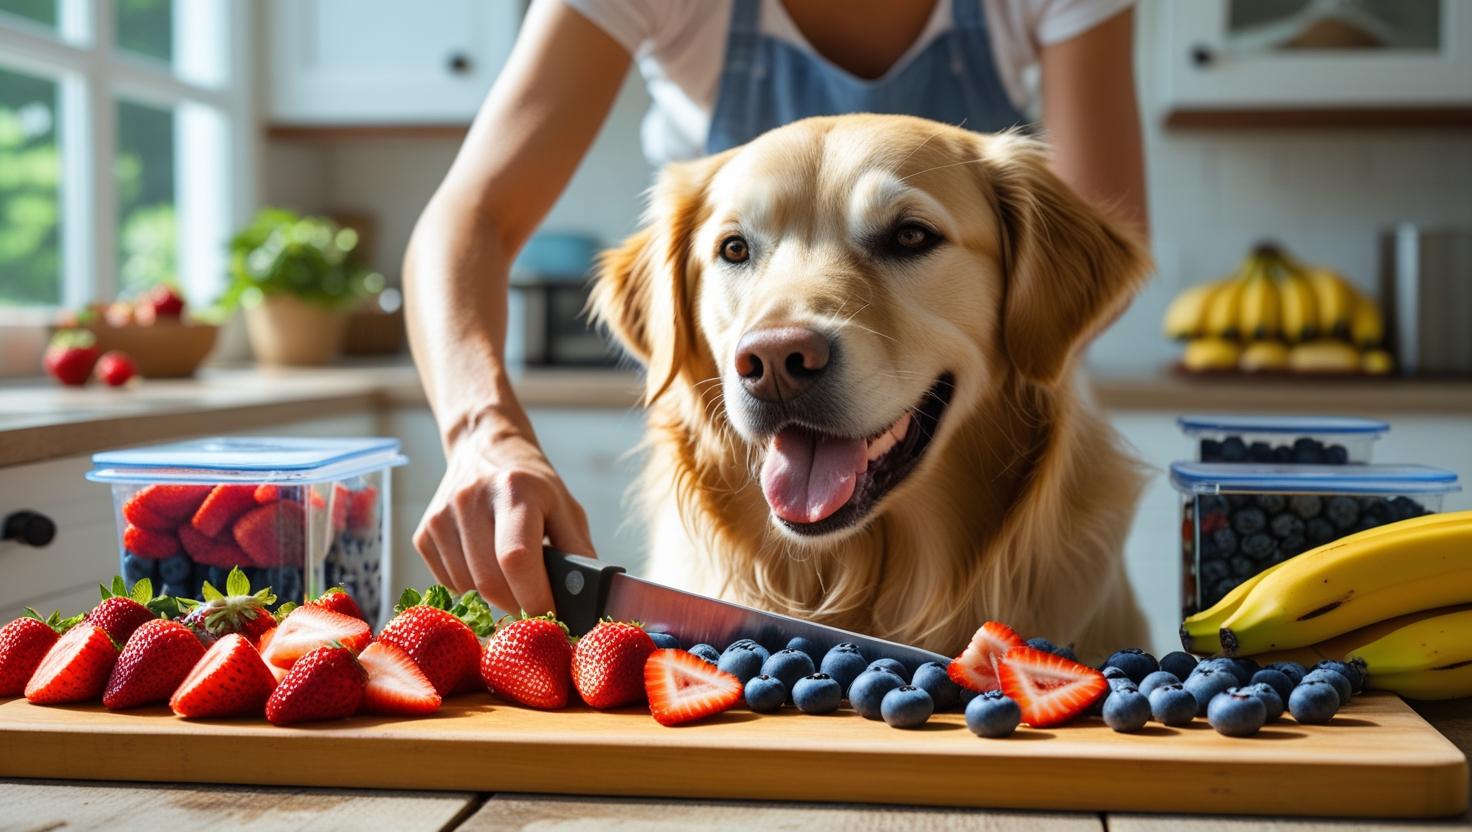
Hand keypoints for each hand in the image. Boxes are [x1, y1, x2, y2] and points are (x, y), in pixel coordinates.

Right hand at [413, 414, 594, 615]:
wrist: (482, 447)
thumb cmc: (532, 483)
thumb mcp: (564, 506)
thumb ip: (577, 550)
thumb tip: (589, 597)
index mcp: (514, 490)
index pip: (517, 558)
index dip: (535, 597)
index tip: (553, 616)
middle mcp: (470, 500)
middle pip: (490, 581)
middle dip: (518, 604)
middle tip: (536, 603)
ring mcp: (441, 517)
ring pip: (468, 587)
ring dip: (495, 597)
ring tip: (512, 578)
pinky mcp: (423, 533)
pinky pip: (448, 583)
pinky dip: (472, 587)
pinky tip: (486, 565)